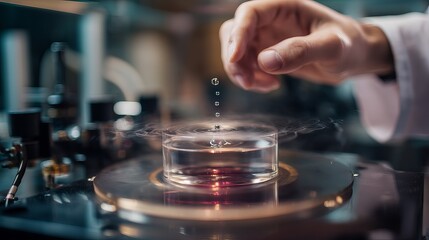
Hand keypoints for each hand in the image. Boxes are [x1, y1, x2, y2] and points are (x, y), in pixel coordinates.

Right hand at [219, 0, 393, 92]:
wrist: (355, 58)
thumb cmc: (349, 45)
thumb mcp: (332, 47)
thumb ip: (301, 51)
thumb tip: (265, 61)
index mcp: (285, 8)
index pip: (249, 13)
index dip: (238, 34)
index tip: (235, 58)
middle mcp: (271, 21)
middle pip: (234, 32)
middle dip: (234, 58)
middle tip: (247, 81)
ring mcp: (267, 38)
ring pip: (236, 51)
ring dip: (240, 71)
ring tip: (262, 85)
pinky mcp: (267, 56)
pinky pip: (247, 66)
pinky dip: (251, 79)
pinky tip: (271, 85)